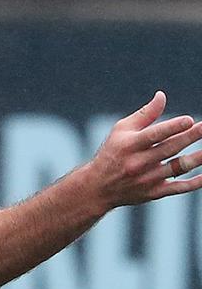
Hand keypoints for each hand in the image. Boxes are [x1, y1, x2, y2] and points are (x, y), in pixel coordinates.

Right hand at [86, 91, 201, 207]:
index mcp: (129, 145)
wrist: (97, 188)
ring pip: (178, 167)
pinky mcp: (154, 192)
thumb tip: (162, 96)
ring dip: (198, 158)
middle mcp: (138, 162)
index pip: (153, 135)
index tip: (189, 120)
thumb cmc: (112, 153)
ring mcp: (147, 179)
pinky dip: (195, 182)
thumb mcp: (120, 130)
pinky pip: (179, 187)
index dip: (172, 127)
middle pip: (170, 148)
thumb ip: (144, 114)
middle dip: (191, 137)